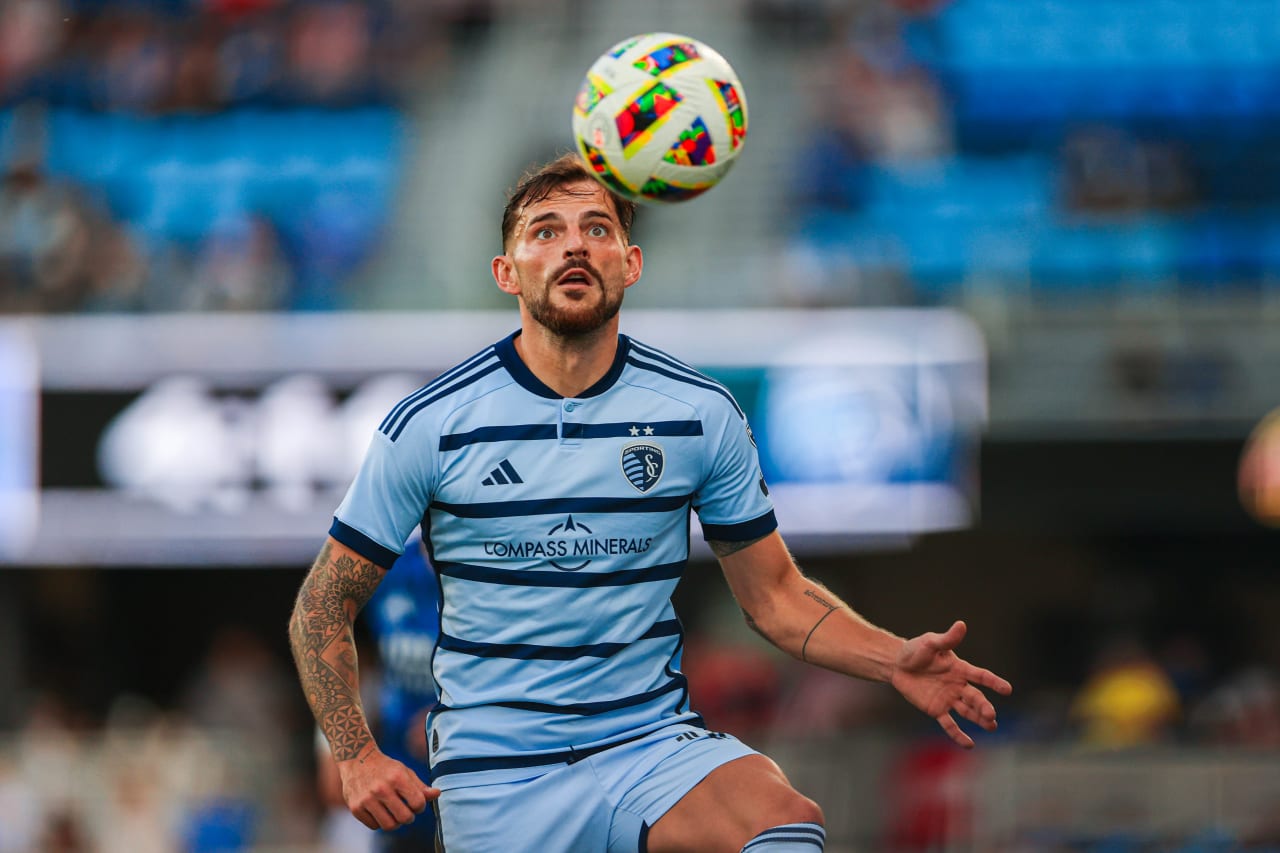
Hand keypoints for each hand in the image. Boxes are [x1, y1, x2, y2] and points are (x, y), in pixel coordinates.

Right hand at [338, 743, 439, 830]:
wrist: (356, 760)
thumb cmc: (385, 767)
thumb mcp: (404, 771)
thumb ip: (420, 786)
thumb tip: (437, 794)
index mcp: (397, 777)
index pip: (418, 803)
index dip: (420, 806)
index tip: (416, 803)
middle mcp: (381, 788)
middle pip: (404, 818)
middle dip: (409, 817)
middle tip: (406, 812)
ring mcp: (367, 799)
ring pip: (389, 826)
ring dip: (395, 823)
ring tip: (394, 814)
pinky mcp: (355, 807)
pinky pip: (374, 826)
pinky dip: (379, 822)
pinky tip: (380, 811)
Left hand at [889, 620, 1012, 747]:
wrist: (897, 665)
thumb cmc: (916, 651)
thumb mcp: (931, 643)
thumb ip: (947, 639)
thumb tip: (961, 624)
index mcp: (960, 669)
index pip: (981, 676)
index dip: (994, 682)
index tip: (1007, 689)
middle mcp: (958, 685)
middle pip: (975, 697)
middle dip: (983, 706)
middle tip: (991, 715)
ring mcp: (948, 699)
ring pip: (967, 711)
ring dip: (978, 719)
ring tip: (991, 726)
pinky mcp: (936, 710)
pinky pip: (949, 724)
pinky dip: (958, 734)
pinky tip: (969, 744)